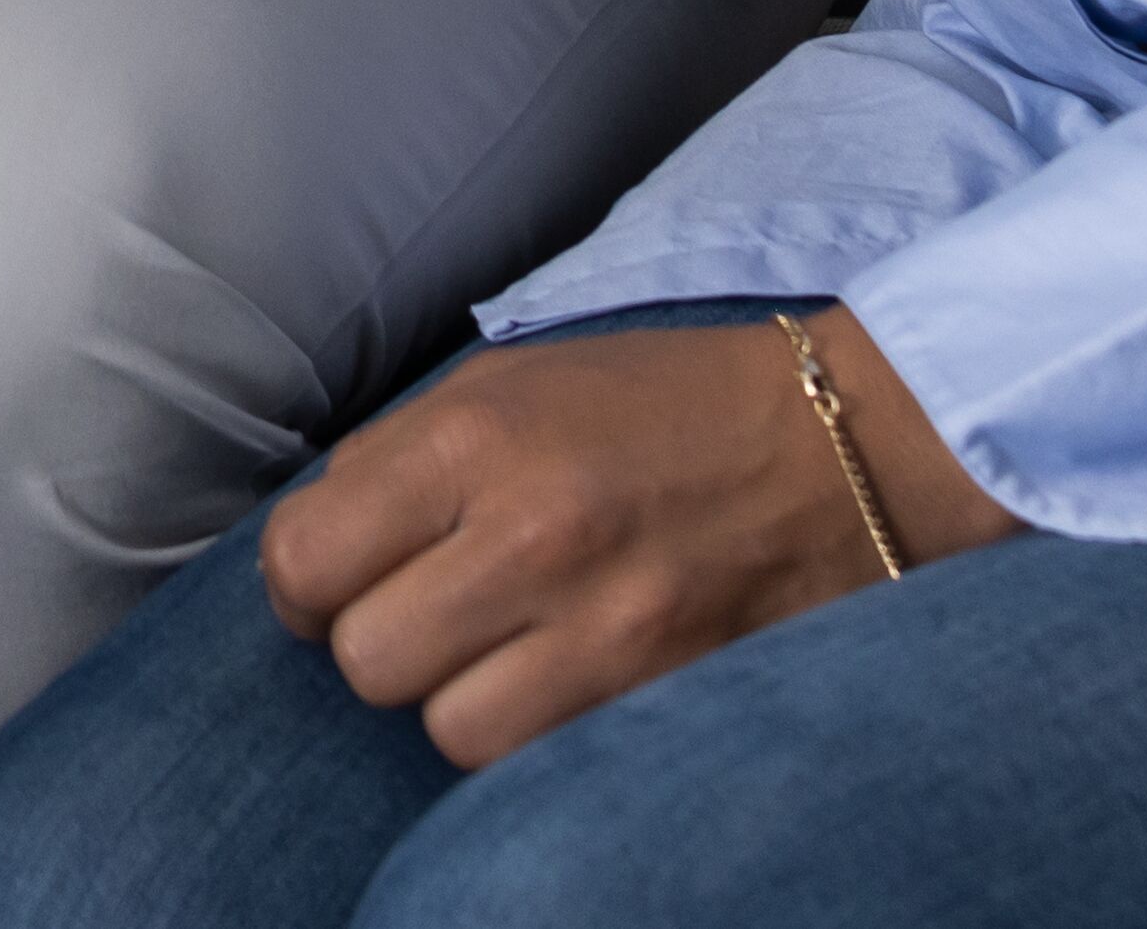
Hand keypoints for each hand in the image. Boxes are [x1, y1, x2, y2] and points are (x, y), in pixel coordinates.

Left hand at [256, 305, 1011, 770]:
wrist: (841, 443)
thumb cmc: (655, 407)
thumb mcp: (509, 384)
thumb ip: (398, 458)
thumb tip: (310, 546)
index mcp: (477, 439)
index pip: (305, 560)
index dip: (305, 585)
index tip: (335, 582)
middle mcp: (534, 535)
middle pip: (366, 660)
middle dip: (383, 642)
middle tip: (435, 611)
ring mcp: (608, 629)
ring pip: (448, 731)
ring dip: (462, 702)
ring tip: (509, 649)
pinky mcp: (667, 696)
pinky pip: (541, 762)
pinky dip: (537, 736)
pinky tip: (564, 681)